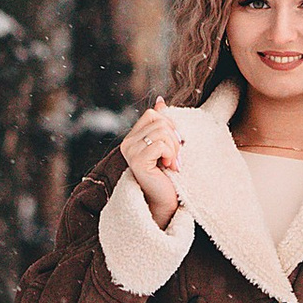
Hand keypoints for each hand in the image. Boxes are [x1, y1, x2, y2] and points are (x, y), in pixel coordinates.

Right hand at [119, 98, 182, 227]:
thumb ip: (162, 124)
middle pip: (160, 121)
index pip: (154, 114)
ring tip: (172, 163)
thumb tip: (160, 101)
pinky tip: (169, 167)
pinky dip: (170, 154)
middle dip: (174, 138)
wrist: (165, 202)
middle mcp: (127, 143)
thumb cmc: (167, 175)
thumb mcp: (167, 145)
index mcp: (133, 137)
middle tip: (175, 157)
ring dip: (174, 148)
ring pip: (161, 131)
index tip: (174, 145)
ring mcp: (130, 151)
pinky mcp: (137, 161)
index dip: (169, 125)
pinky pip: (160, 144)